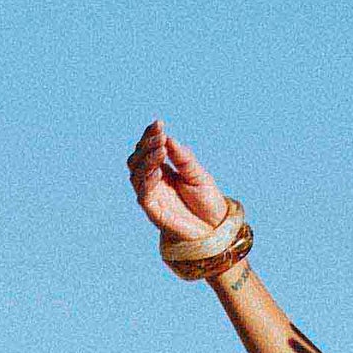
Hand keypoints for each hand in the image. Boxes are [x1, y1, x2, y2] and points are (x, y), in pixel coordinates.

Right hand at [126, 118, 229, 241]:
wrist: (215, 229)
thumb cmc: (207, 201)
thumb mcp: (198, 174)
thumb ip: (183, 158)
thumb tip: (169, 138)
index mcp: (162, 170)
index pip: (147, 149)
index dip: (150, 136)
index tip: (159, 124)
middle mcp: (153, 182)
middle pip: (137, 159)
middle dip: (146, 145)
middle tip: (160, 136)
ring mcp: (152, 196)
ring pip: (136, 174)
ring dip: (146, 160)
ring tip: (161, 150)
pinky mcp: (153, 211)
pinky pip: (143, 194)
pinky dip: (147, 181)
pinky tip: (158, 171)